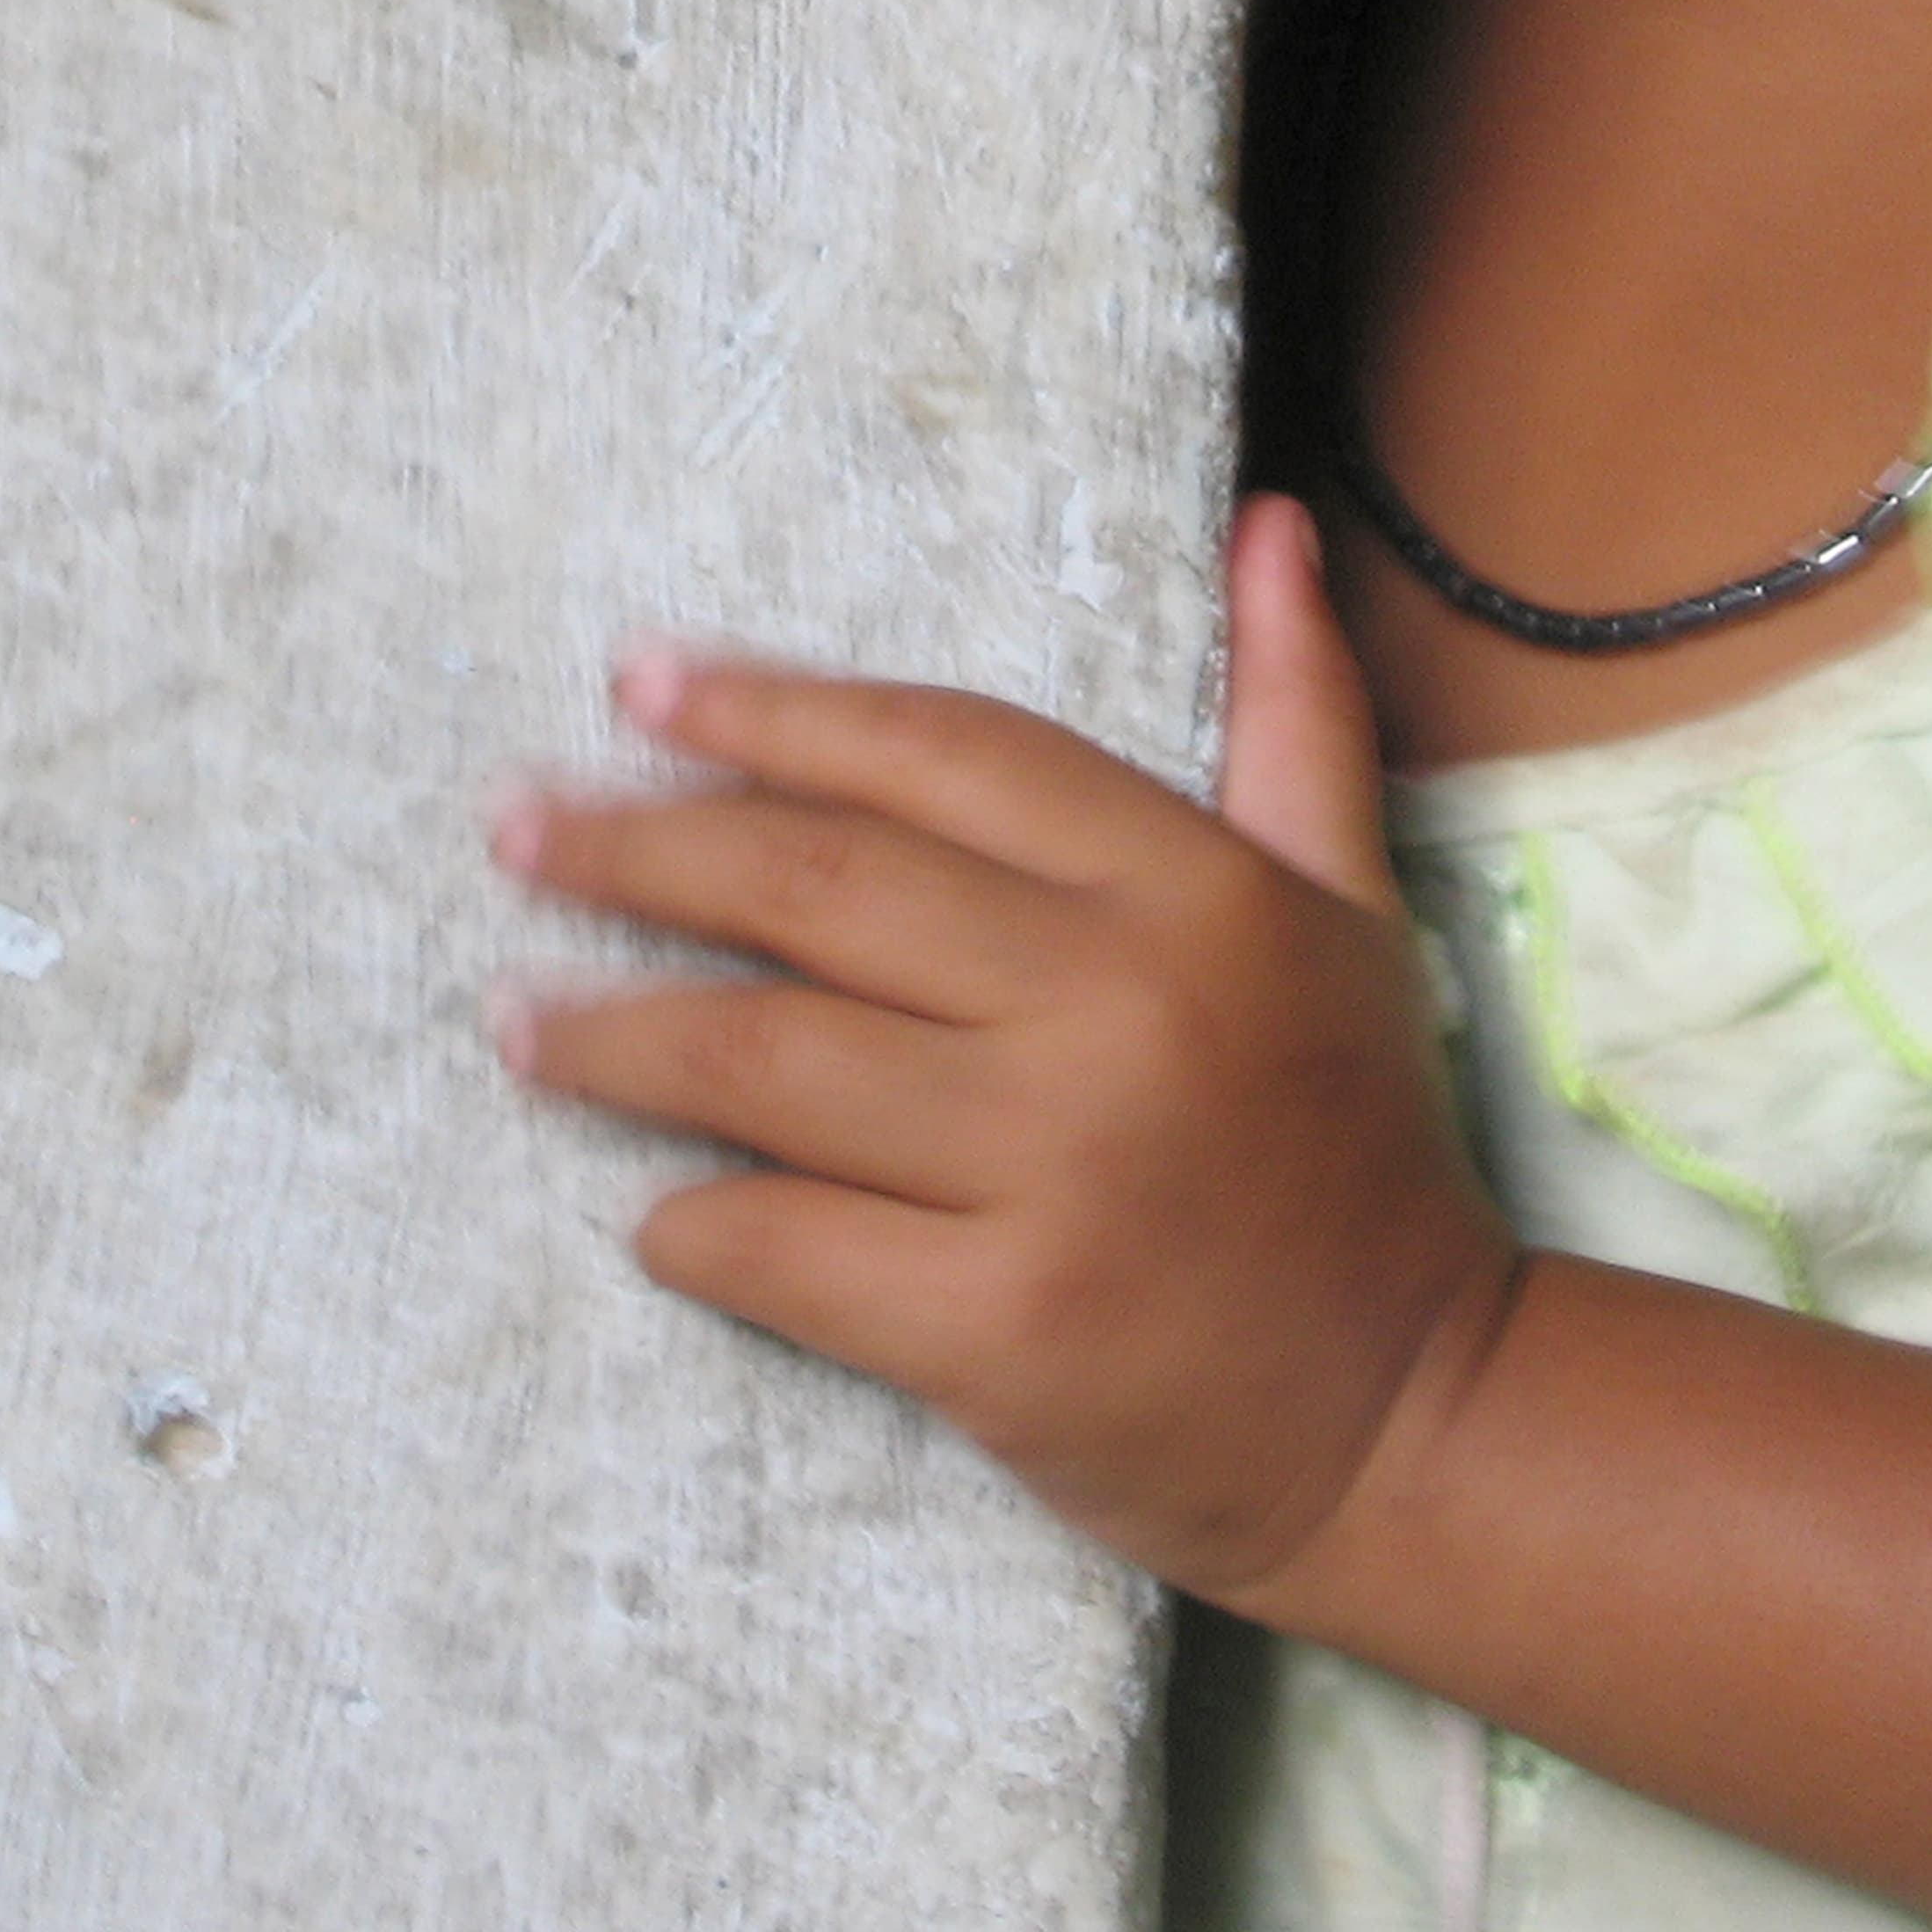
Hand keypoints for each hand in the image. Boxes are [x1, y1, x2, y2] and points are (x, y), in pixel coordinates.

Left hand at [488, 498, 1516, 1599]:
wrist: (1415, 1411)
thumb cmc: (1355, 1144)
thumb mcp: (1350, 904)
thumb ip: (1294, 712)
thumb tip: (1266, 520)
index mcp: (1193, 890)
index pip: (940, 753)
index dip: (777, 711)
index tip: (640, 686)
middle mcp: (1115, 1007)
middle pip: (818, 885)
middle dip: (640, 846)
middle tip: (517, 832)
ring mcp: (1051, 1170)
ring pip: (768, 1059)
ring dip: (614, 1032)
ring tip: (515, 1017)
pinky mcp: (996, 1328)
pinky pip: (784, 1245)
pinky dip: (691, 1223)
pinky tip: (644, 1205)